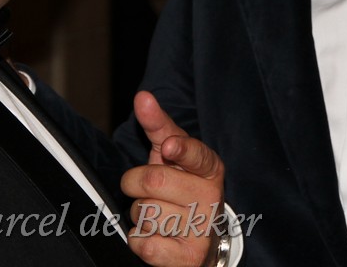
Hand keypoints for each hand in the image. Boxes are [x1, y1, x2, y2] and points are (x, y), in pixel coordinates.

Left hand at [121, 91, 225, 265]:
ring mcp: (202, 229)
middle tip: (147, 189)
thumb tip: (142, 96)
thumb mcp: (173, 156)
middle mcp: (212, 197)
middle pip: (152, 181)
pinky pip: (143, 243)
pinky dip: (140, 239)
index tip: (168, 147)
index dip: (180, 150)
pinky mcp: (189, 258)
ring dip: (140, 215)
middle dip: (135, 183)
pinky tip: (158, 237)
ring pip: (144, 213)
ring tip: (159, 215)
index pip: (197, 155)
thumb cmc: (182, 188)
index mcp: (211, 168)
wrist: (202, 241)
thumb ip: (158, 125)